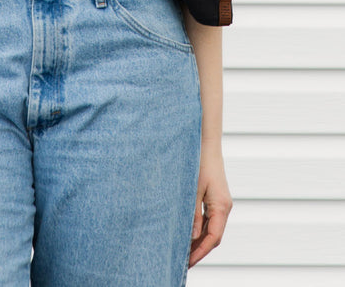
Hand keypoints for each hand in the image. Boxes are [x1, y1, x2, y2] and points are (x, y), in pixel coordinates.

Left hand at [188, 143, 232, 266]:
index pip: (213, 237)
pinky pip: (210, 220)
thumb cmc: (200, 164)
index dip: (201, 252)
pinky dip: (201, 230)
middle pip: (214, 236)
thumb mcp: (193, 190)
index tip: (188, 262)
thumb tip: (192, 238)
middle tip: (183, 262)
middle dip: (200, 250)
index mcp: (221, 206)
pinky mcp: (216, 199)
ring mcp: (221, 204)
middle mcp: (224, 207)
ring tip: (184, 252)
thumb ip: (193, 214)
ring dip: (200, 241)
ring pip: (212, 229)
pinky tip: (189, 235)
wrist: (206, 144)